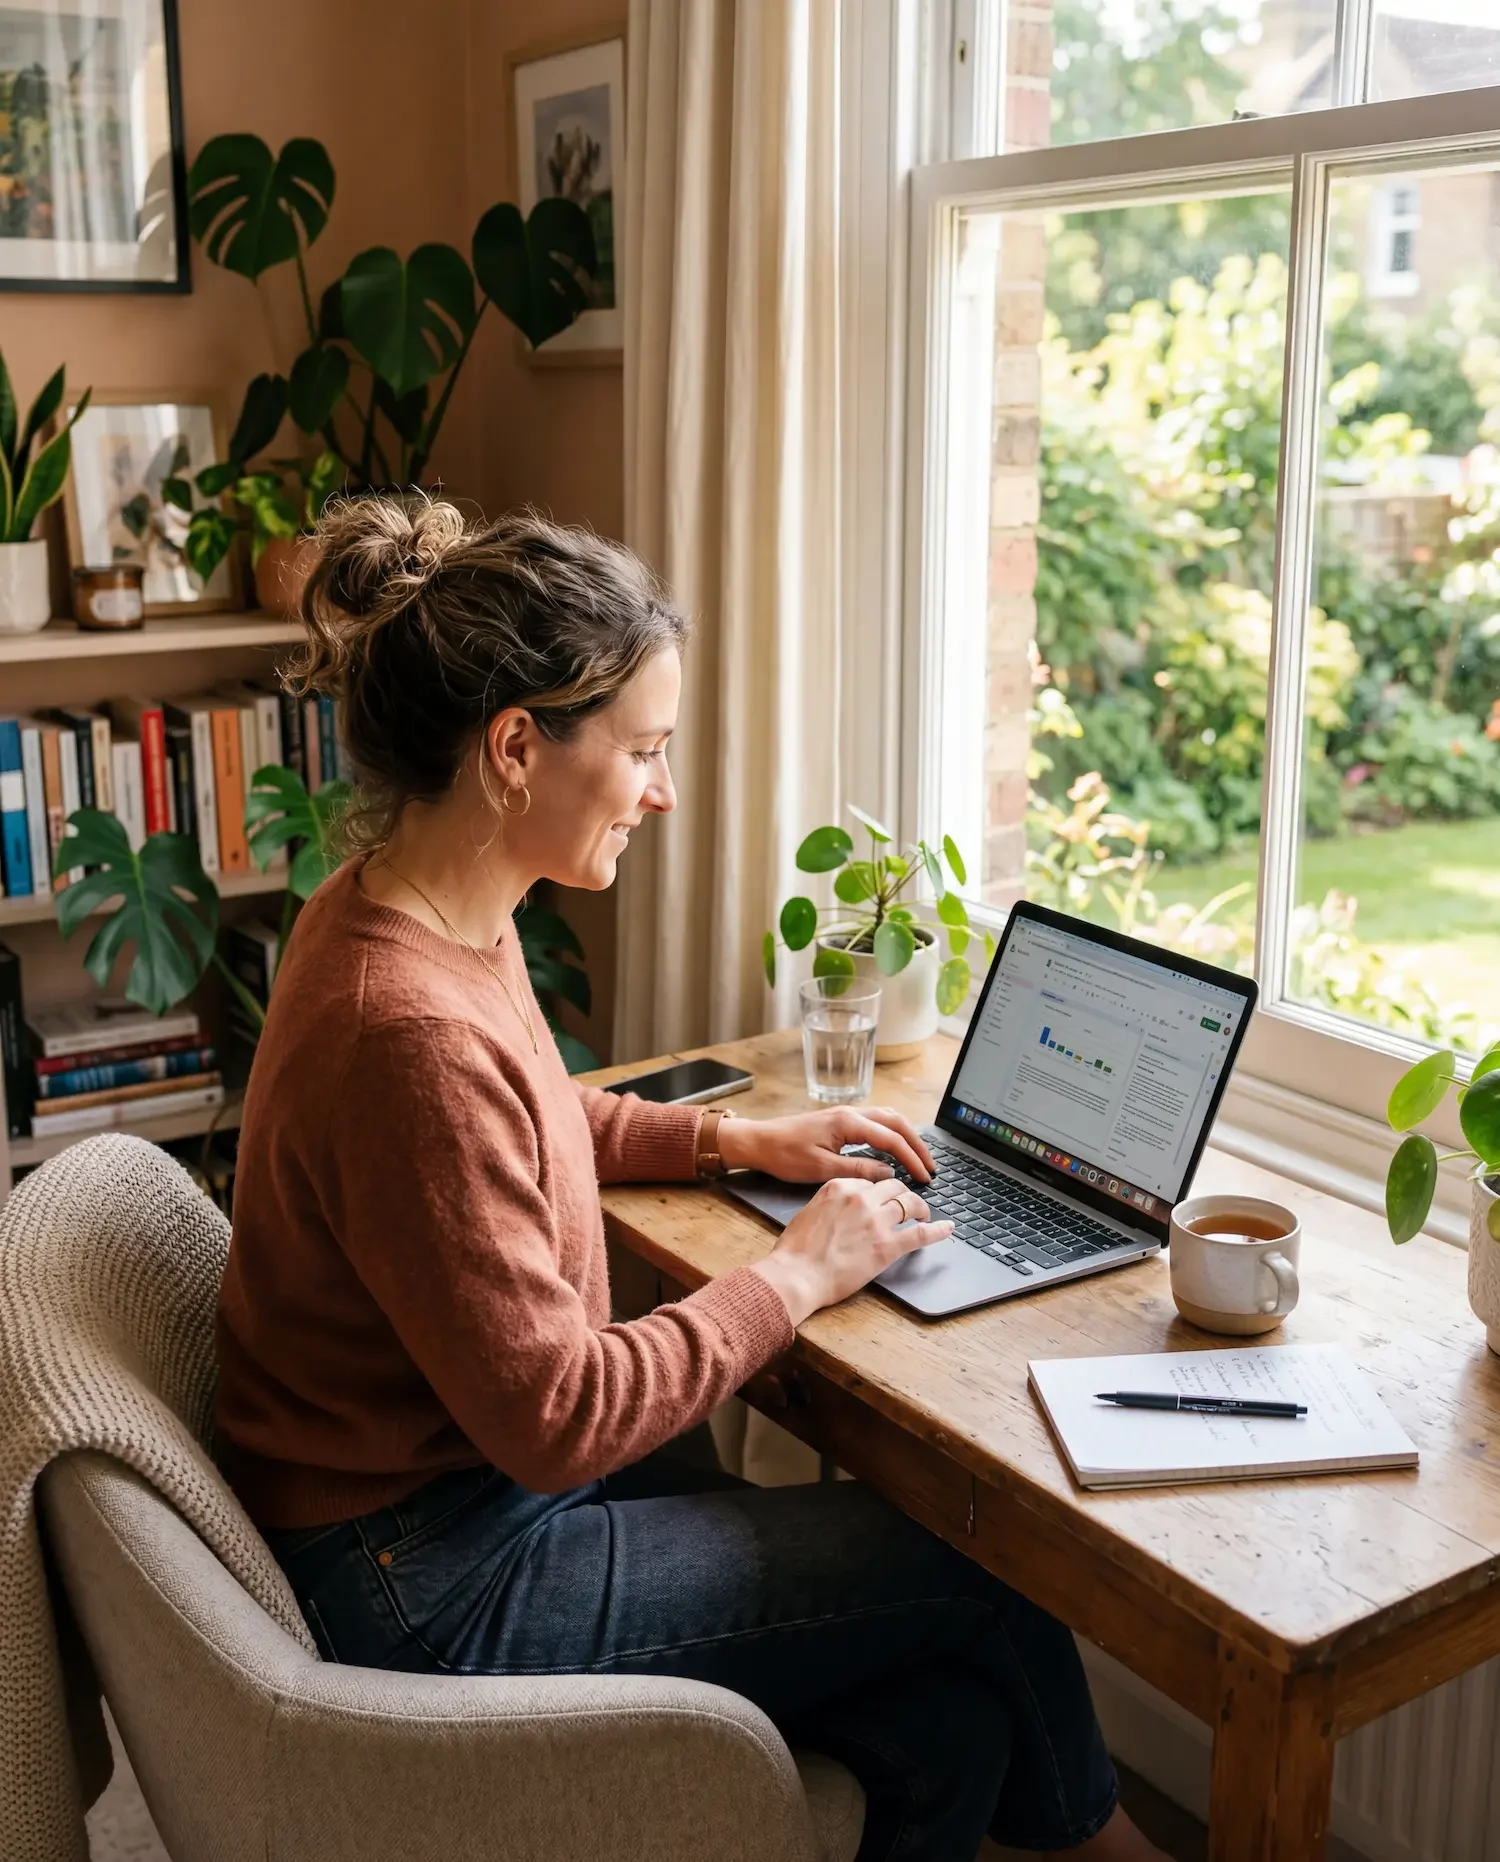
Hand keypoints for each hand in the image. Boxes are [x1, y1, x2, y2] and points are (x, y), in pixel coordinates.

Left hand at [718, 1107, 935, 1185]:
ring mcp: (845, 1114)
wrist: (758, 1142)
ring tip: (918, 1157)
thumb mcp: (822, 1169)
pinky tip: (893, 1149)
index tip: (925, 1176)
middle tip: (931, 1166)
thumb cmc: (785, 1155)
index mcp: (847, 1122)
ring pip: (887, 1118)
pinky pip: (875, 1121)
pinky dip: (891, 1133)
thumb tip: (888, 1174)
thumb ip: (858, 1171)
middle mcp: (850, 1112)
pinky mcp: (839, 1120)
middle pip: (896, 1122)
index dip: (911, 1158)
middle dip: (916, 1144)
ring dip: (905, 1136)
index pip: (891, 1138)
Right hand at [750, 1177, 951, 1325]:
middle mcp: (861, 1198)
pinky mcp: (888, 1246)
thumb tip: (843, 1208)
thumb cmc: (795, 1251)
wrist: (796, 1275)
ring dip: (920, 1208)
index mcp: (839, 1187)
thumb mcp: (809, 1212)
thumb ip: (830, 1204)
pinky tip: (947, 1228)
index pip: (869, 1180)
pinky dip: (938, 1230)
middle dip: (902, 1193)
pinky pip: (921, 1233)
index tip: (882, 1198)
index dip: (878, 1191)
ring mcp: (877, 1221)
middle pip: (893, 1186)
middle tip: (907, 1203)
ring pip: (909, 1203)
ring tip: (924, 1214)